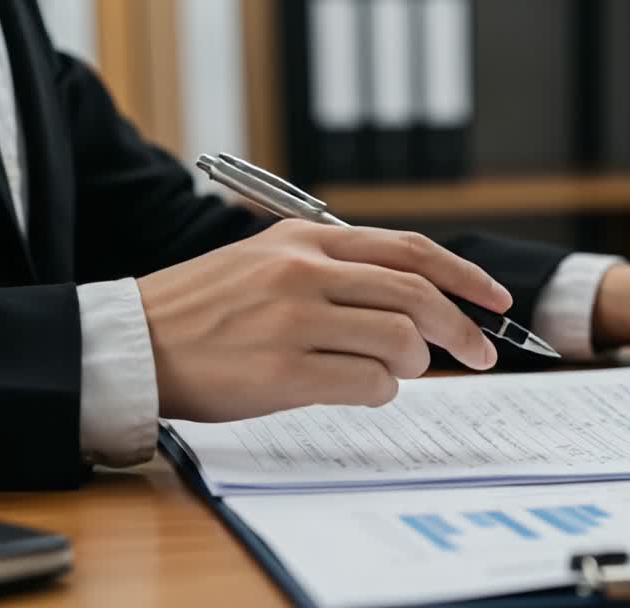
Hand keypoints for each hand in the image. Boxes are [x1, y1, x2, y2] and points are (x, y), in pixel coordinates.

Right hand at [136, 220, 511, 421]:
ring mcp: (293, 321)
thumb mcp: (270, 261)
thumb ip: (337, 269)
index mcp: (306, 239)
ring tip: (395, 372)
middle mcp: (304, 271)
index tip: (495, 300)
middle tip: (481, 353)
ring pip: (400, 342)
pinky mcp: (282, 371)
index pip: (409, 249)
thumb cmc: (207, 309)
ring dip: (413, 365)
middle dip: (462, 328)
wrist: (133, 343)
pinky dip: (381, 391)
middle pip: (416, 296)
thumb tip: (416, 299)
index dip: (463, 275)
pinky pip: (367, 383)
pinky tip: (363, 389)